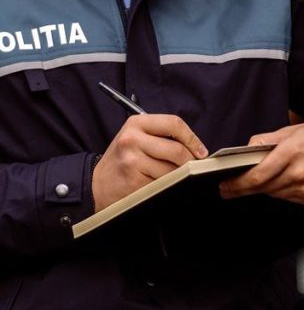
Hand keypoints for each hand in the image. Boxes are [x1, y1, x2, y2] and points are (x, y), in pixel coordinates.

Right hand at [92, 115, 207, 212]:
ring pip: (172, 170)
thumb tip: (196, 147)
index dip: (192, 138)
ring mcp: (132, 161)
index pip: (174, 123)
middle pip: (176, 150)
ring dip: (178, 176)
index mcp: (136, 123)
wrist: (97, 184)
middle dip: (190, 161)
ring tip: (171, 175)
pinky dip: (167, 186)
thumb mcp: (138, 137)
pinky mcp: (134, 181)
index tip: (201, 151)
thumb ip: (163, 135)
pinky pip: (163, 184)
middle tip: (194, 166)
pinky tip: (159, 184)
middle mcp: (132, 140)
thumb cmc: (123, 159)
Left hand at [219, 118, 303, 204]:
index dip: (237, 184)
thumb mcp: (296, 129)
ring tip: (268, 178)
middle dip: (246, 188)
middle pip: (263, 188)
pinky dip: (285, 191)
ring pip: (276, 194)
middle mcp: (300, 172)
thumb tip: (247, 149)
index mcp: (292, 151)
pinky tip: (290, 180)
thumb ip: (269, 140)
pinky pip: (292, 199)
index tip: (225, 186)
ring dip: (267, 188)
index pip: (257, 175)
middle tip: (232, 187)